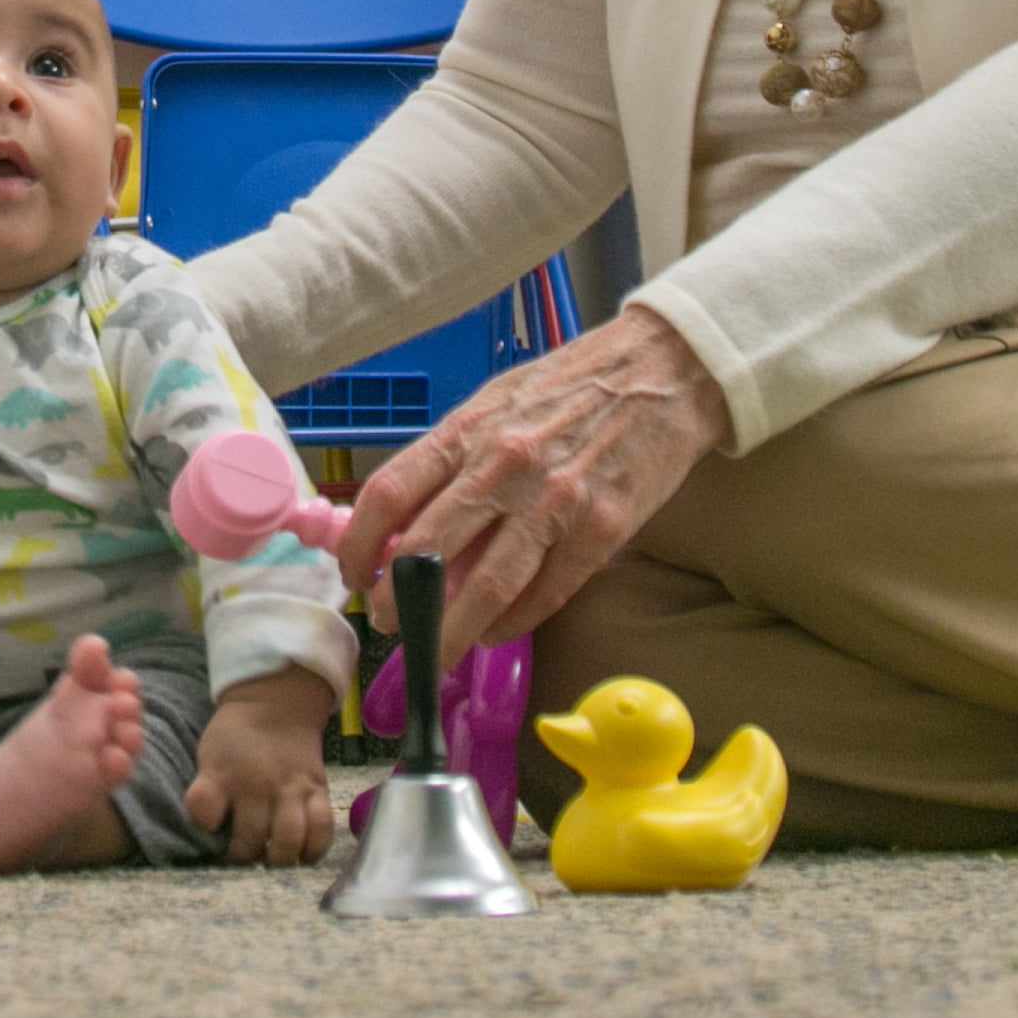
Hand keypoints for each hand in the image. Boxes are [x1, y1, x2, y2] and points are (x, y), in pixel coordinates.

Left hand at [183, 665, 336, 866]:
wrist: (277, 704)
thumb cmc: (236, 737)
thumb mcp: (208, 756)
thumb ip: (203, 792)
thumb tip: (207, 828)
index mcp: (225, 774)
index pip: (206, 811)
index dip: (206, 829)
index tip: (212, 835)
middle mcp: (260, 783)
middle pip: (252, 837)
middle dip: (244, 857)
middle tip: (243, 856)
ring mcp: (292, 788)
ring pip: (289, 838)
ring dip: (278, 858)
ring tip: (271, 859)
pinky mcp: (319, 790)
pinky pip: (323, 827)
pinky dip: (314, 849)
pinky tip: (302, 856)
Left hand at [331, 309, 731, 654]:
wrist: (662, 370)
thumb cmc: (573, 385)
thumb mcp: (497, 404)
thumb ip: (455, 461)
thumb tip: (411, 526)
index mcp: (469, 430)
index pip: (389, 493)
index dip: (359, 544)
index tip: (354, 573)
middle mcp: (503, 466)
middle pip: (427, 552)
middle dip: (399, 601)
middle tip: (390, 622)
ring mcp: (554, 502)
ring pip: (485, 589)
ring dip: (451, 631)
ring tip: (435, 648)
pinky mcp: (601, 530)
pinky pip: (545, 594)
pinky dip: (513, 622)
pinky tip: (496, 630)